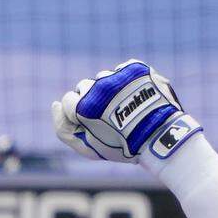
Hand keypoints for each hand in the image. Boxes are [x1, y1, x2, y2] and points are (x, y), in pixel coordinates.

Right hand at [52, 59, 199, 162]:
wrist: (163, 136)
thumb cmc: (124, 147)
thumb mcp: (89, 148)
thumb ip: (64, 129)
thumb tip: (54, 104)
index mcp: (85, 106)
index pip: (67, 102)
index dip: (79, 115)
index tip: (94, 124)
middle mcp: (99, 86)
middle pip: (84, 87)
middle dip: (94, 101)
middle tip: (112, 118)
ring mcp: (118, 75)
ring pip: (104, 78)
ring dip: (111, 91)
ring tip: (127, 108)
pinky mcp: (136, 68)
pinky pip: (124, 70)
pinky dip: (128, 81)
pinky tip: (136, 97)